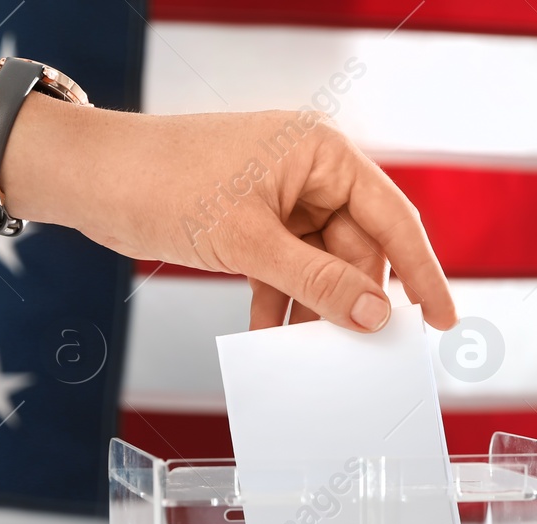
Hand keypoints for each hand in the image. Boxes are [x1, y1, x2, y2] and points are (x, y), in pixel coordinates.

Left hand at [7, 101, 457, 332]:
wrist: (92, 178)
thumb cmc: (165, 182)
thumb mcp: (248, 241)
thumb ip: (316, 280)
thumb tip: (374, 315)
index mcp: (322, 154)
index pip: (393, 218)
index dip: (423, 272)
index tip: (443, 319)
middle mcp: (309, 173)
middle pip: (358, 249)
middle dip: (359, 301)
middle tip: (369, 353)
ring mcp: (280, 201)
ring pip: (321, 267)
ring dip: (316, 310)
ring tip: (320, 356)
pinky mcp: (251, 226)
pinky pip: (284, 273)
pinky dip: (280, 306)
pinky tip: (274, 341)